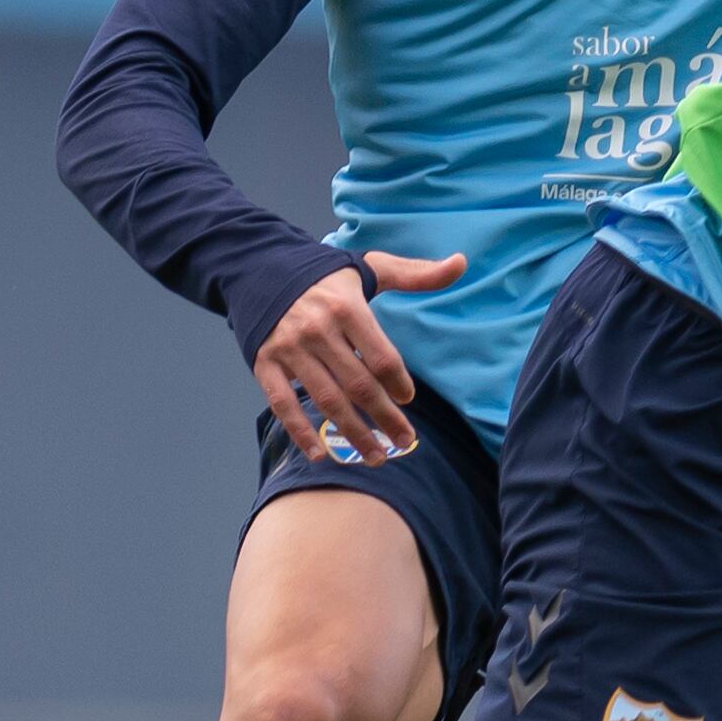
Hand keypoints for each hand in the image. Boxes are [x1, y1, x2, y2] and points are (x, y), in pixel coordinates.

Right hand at [255, 250, 463, 462]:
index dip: (399, 383)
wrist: (260, 268)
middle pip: (359, 384)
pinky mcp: (264, 364)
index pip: (381, 357)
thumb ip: (416, 274)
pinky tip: (321, 454)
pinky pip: (283, 405)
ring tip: (376, 457)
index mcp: (346, 308)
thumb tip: (461, 263)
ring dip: (353, 433)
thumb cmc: (325, 275)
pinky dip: (300, 432)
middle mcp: (316, 330)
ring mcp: (288, 350)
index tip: (408, 399)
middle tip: (405, 442)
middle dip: (385, 418)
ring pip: (326, 400)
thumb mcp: (371, 268)